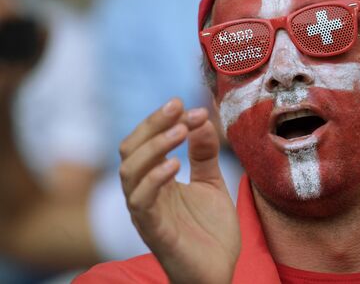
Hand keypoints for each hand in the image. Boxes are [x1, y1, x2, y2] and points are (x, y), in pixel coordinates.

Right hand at [119, 98, 239, 283]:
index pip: (145, 142)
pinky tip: (175, 165)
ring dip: (154, 146)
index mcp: (156, 180)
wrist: (218, 272)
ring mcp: (146, 212)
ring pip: (128, 171)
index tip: (188, 105)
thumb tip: (202, 118)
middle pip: (130, 150)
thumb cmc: (210, 231)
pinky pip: (141, 202)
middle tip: (178, 108)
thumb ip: (205, 154)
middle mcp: (145, 192)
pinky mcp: (154, 231)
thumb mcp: (211, 183)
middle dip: (152, 124)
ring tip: (181, 131)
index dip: (162, 120)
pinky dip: (154, 179)